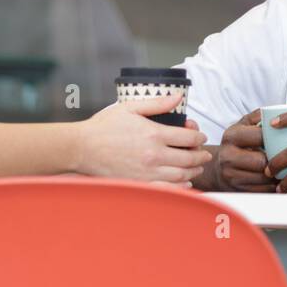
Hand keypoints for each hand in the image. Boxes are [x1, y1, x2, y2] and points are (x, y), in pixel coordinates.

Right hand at [76, 94, 209, 184]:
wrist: (82, 148)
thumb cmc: (104, 127)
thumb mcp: (130, 108)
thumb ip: (157, 103)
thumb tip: (179, 97)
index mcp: (154, 134)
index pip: (189, 138)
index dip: (199, 138)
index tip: (200, 137)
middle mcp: (154, 155)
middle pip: (189, 158)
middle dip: (200, 156)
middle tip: (204, 155)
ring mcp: (148, 172)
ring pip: (182, 175)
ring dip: (194, 171)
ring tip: (197, 167)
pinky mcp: (140, 184)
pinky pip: (168, 189)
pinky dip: (181, 186)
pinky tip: (184, 182)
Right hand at [212, 109, 276, 192]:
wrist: (219, 168)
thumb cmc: (237, 144)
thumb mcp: (243, 125)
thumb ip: (258, 116)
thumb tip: (276, 110)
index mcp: (231, 136)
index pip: (259, 136)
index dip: (275, 138)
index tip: (285, 138)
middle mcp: (228, 156)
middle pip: (262, 161)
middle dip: (278, 159)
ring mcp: (231, 175)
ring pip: (264, 178)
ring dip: (279, 174)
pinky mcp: (238, 190)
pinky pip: (263, 190)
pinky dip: (274, 185)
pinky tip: (279, 178)